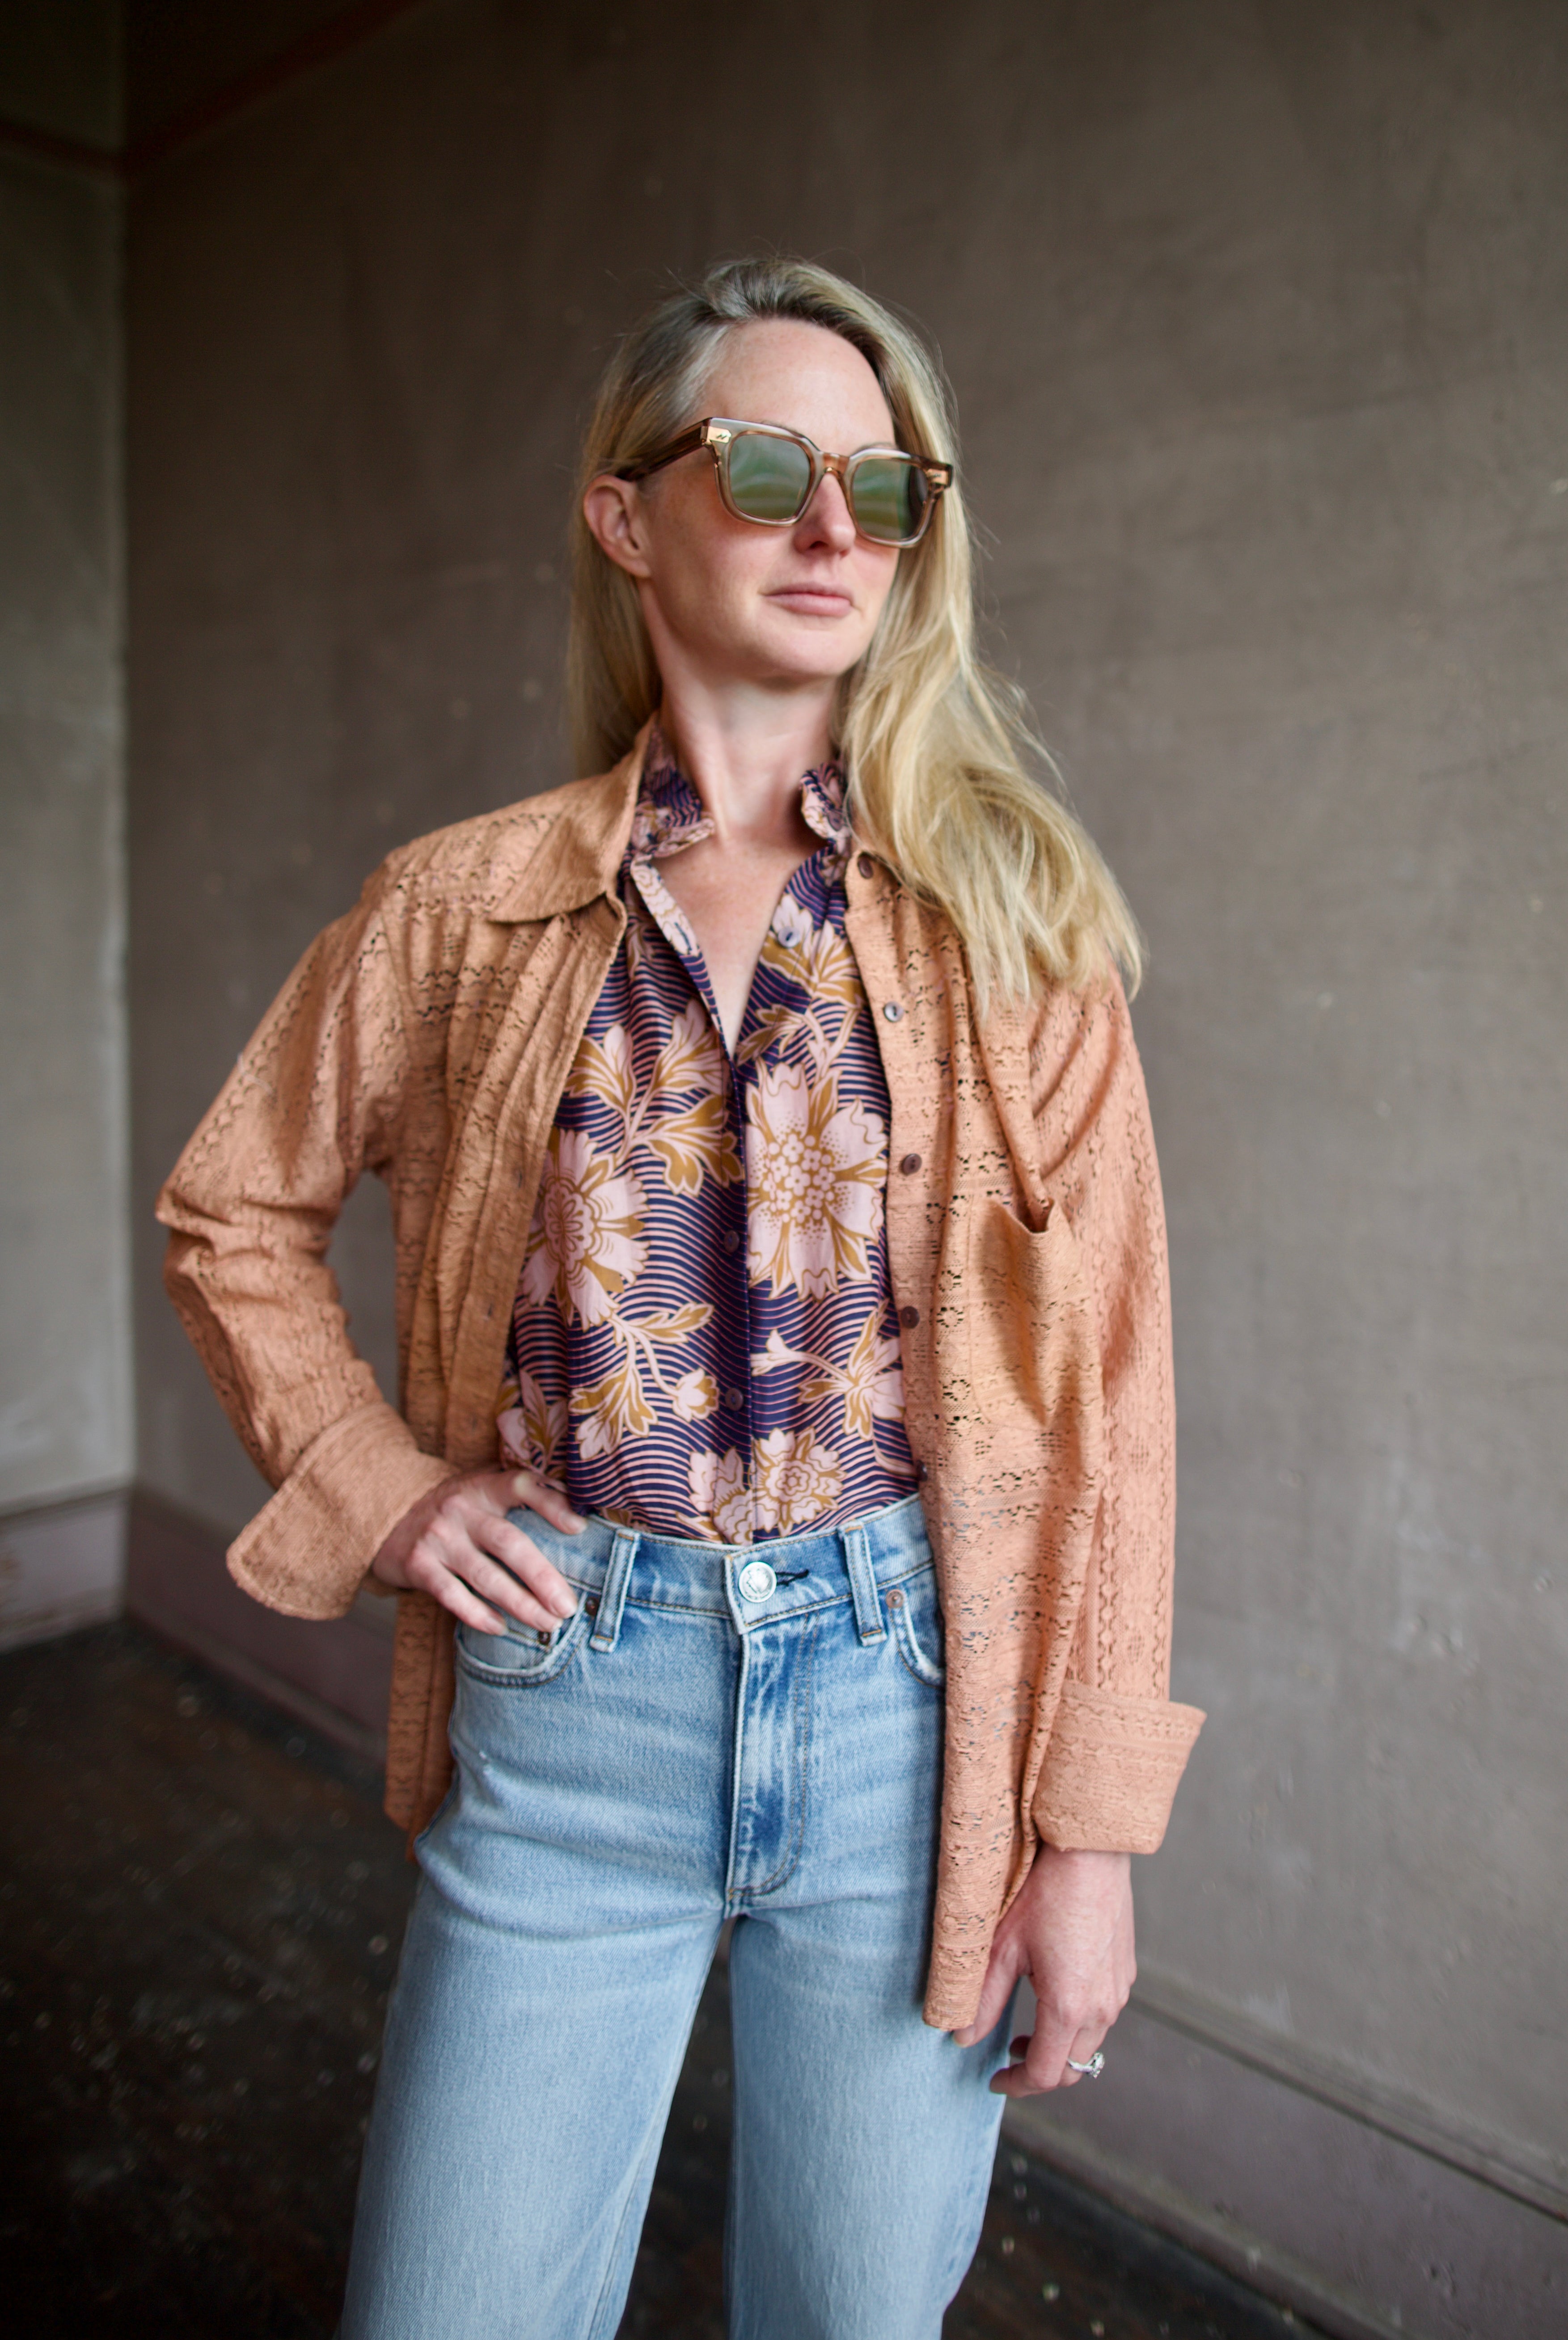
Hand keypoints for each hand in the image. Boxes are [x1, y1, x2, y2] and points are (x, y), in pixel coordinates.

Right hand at [370, 1470, 584, 1636]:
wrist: (388, 1516)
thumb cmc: (455, 1511)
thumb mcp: (482, 1492)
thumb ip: (518, 1502)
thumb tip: (579, 1525)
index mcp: (483, 1486)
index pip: (520, 1485)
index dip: (552, 1503)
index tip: (579, 1528)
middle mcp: (460, 1509)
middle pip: (508, 1543)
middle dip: (541, 1577)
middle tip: (567, 1606)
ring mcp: (437, 1538)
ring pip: (484, 1575)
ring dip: (519, 1603)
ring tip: (546, 1623)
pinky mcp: (418, 1565)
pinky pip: (452, 1595)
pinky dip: (478, 1614)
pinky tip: (501, 1628)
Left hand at [953, 1842, 1134, 2096]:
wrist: (1090, 1851)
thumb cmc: (1044, 1892)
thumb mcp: (1002, 1947)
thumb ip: (981, 2000)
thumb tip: (962, 2037)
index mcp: (1069, 2007)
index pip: (1046, 2074)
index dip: (1017, 2085)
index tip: (995, 2078)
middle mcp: (1102, 2006)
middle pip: (1074, 2067)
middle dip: (1040, 2072)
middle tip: (1009, 2057)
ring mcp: (1119, 1989)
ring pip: (1091, 2042)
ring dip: (1061, 2047)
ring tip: (1029, 2029)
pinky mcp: (1126, 1971)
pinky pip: (1104, 2014)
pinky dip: (1079, 2022)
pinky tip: (1056, 1996)